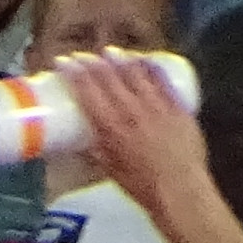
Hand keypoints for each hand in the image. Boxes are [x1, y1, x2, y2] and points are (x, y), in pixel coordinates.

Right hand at [69, 50, 215, 222]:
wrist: (180, 190)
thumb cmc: (141, 186)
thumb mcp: (109, 170)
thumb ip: (97, 150)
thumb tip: (83, 140)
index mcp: (110, 127)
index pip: (87, 92)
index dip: (73, 74)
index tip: (63, 62)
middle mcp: (131, 111)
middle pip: (109, 77)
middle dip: (92, 62)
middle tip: (82, 55)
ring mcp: (156, 105)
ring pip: (135, 74)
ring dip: (120, 60)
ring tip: (109, 52)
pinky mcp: (177, 106)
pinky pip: (161, 79)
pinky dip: (150, 67)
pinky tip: (143, 59)